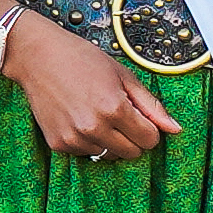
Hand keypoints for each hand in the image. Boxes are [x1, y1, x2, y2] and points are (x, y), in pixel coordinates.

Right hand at [6, 12, 181, 161]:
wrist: (38, 57)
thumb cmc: (81, 60)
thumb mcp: (123, 76)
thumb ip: (151, 105)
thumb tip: (175, 129)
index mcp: (114, 108)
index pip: (150, 140)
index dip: (149, 128)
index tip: (139, 116)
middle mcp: (94, 127)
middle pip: (132, 153)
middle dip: (133, 137)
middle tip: (120, 115)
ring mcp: (74, 138)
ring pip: (109, 155)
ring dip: (110, 140)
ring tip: (97, 113)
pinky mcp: (58, 144)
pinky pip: (86, 153)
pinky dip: (89, 141)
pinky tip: (80, 118)